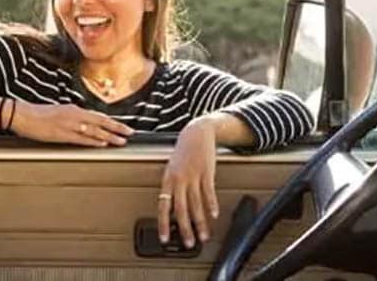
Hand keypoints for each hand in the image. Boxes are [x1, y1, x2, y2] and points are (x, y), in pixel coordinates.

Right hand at [11, 102, 133, 146]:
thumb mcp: (59, 112)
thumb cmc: (37, 115)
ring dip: (109, 136)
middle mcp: (74, 115)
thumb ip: (72, 118)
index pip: (97, 116)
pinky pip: (80, 138)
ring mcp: (68, 124)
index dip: (112, 122)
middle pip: (100, 121)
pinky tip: (102, 143)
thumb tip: (83, 125)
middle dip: (116, 127)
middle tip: (130, 132)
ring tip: (121, 141)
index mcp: (73, 109)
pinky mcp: (61, 134)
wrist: (22, 115)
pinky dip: (92, 141)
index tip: (123, 126)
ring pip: (93, 130)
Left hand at [158, 115, 221, 247]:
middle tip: (189, 242)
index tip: (165, 238)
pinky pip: (209, 192)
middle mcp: (179, 179)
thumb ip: (172, 187)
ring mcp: (193, 176)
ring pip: (196, 204)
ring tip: (204, 235)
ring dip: (201, 222)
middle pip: (181, 209)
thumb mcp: (172, 168)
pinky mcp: (207, 172)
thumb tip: (172, 208)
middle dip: (185, 229)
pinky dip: (211, 205)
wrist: (196, 133)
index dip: (163, 223)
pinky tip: (213, 215)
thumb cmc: (183, 152)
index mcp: (168, 179)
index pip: (163, 205)